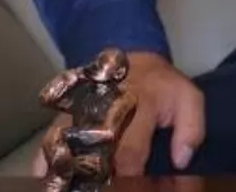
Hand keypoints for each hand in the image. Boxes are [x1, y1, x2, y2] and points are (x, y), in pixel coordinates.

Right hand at [28, 52, 204, 177]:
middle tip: (100, 186)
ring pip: (68, 143)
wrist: (133, 56)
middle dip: (97, 177)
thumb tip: (181, 162)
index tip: (135, 189)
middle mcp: (107, 107)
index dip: (131, 178)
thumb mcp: (189, 99)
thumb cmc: (162, 87)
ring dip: (67, 169)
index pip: (131, 151)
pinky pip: (50, 137)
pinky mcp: (66, 112)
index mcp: (142, 104)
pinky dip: (44, 158)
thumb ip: (192, 129)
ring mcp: (83, 109)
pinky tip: (43, 175)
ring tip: (68, 185)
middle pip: (94, 151)